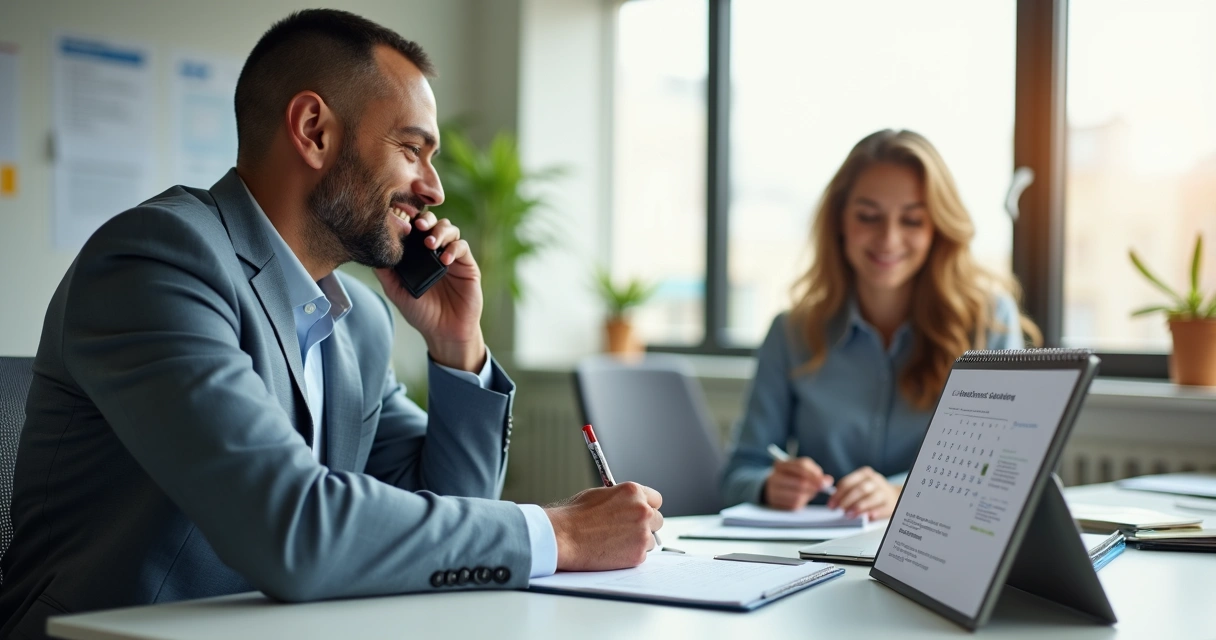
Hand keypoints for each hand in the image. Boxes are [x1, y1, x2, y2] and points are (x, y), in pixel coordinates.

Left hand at [374, 211, 485, 370]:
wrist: (444, 331)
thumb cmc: (421, 312)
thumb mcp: (397, 291)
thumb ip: (386, 272)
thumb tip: (373, 251)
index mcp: (418, 254)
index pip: (415, 228)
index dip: (410, 219)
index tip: (401, 219)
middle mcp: (435, 251)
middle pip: (433, 222)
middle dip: (426, 220)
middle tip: (418, 227)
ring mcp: (452, 256)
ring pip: (450, 229)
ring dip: (440, 232)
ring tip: (430, 244)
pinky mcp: (467, 265)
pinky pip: (462, 247)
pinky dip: (453, 248)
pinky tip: (445, 260)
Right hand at [544, 482, 663, 570]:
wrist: (564, 537)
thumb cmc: (575, 516)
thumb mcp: (600, 494)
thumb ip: (622, 499)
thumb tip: (629, 504)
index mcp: (633, 492)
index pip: (656, 499)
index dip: (647, 506)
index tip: (641, 512)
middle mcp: (642, 511)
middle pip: (657, 519)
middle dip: (645, 524)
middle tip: (628, 529)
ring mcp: (642, 533)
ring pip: (650, 539)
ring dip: (638, 541)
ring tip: (615, 541)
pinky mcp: (638, 554)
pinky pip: (641, 554)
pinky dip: (630, 554)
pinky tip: (612, 550)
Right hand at [763, 457, 833, 510]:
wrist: (769, 489)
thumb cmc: (788, 478)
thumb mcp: (798, 471)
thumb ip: (814, 473)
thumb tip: (828, 480)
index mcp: (780, 464)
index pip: (801, 466)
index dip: (815, 473)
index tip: (825, 481)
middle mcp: (774, 476)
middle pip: (801, 481)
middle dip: (814, 486)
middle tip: (822, 488)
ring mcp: (773, 491)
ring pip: (798, 495)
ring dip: (809, 495)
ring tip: (811, 493)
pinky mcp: (776, 503)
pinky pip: (794, 504)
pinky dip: (802, 502)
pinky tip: (802, 499)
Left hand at [827, 466, 900, 519]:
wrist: (895, 496)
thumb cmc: (872, 492)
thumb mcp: (861, 485)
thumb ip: (848, 491)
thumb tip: (834, 502)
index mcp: (864, 474)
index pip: (848, 482)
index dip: (838, 494)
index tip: (831, 504)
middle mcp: (875, 481)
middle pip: (859, 489)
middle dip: (847, 500)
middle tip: (840, 510)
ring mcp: (884, 491)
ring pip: (871, 497)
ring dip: (859, 507)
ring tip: (850, 515)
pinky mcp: (891, 503)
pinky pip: (882, 508)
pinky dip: (874, 512)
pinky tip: (868, 517)